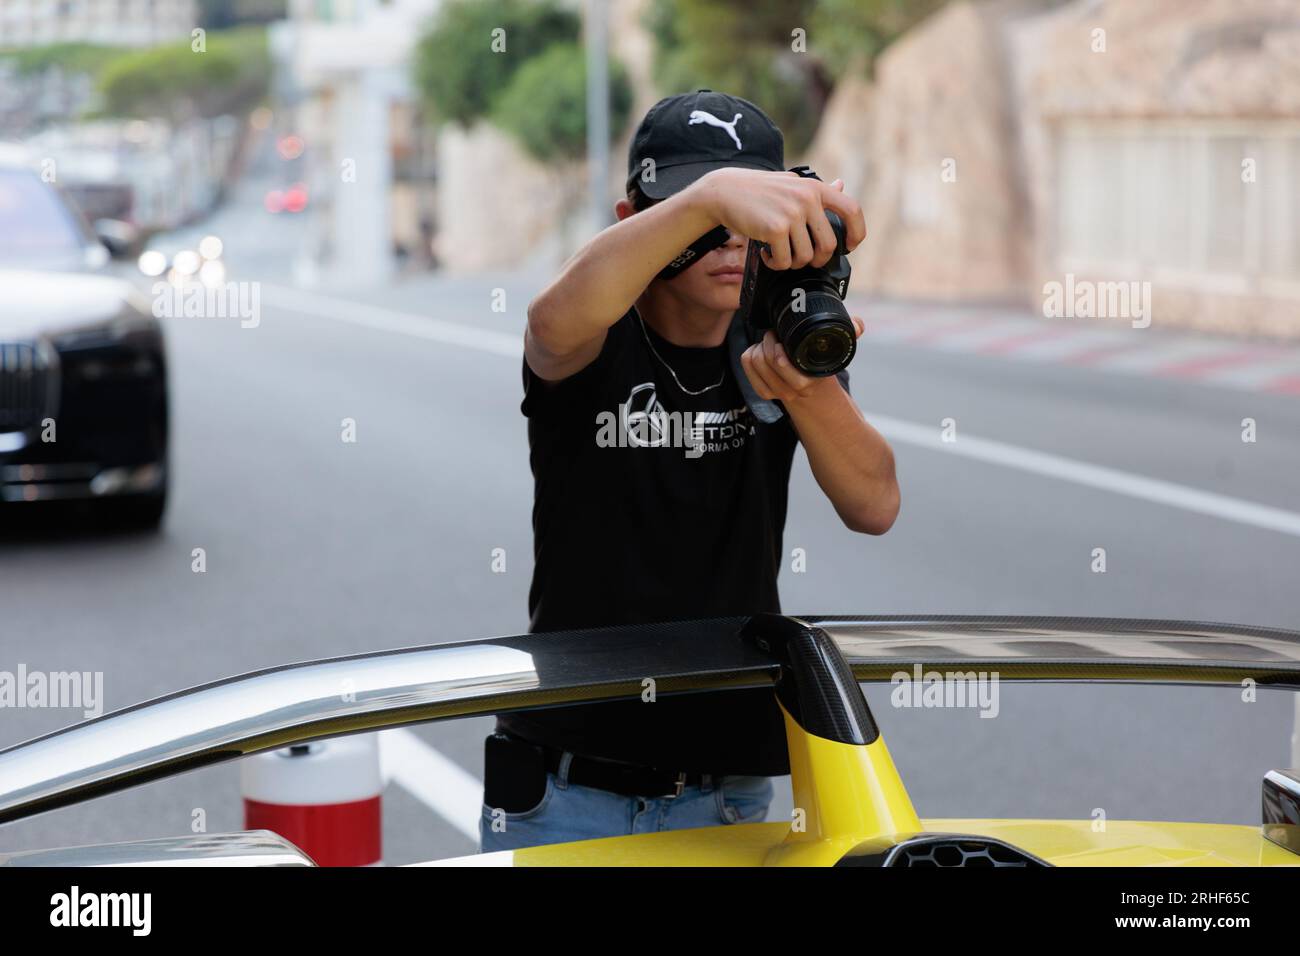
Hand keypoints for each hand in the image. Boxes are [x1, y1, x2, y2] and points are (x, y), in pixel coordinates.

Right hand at [686, 168, 866, 271]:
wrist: (725, 191)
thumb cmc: (758, 189)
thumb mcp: (791, 183)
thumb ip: (816, 190)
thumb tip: (841, 186)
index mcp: (815, 188)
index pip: (852, 210)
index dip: (856, 232)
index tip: (850, 246)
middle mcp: (807, 199)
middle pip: (829, 244)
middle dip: (818, 260)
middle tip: (805, 260)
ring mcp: (792, 214)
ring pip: (806, 257)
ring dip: (793, 263)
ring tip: (781, 254)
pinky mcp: (775, 229)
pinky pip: (785, 261)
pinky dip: (776, 264)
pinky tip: (767, 254)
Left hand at [740, 315, 865, 403]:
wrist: (814, 397)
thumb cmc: (822, 368)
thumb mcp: (836, 355)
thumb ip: (850, 337)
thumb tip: (858, 325)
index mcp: (808, 379)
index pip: (779, 361)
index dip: (777, 342)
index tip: (783, 334)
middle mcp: (790, 389)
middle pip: (763, 357)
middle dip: (767, 340)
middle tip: (776, 334)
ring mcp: (775, 392)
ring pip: (754, 360)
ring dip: (759, 347)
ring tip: (771, 343)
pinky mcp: (763, 392)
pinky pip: (747, 365)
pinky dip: (751, 354)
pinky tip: (761, 352)